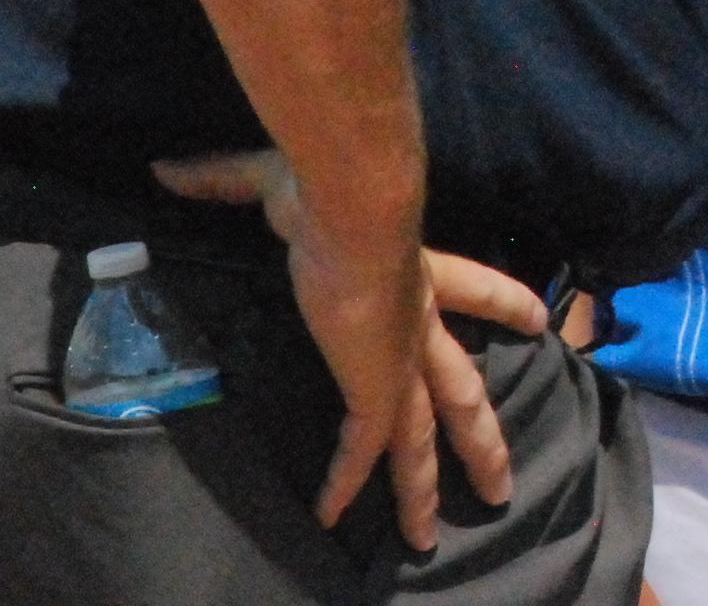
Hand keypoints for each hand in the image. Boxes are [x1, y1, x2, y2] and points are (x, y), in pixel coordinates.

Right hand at [155, 150, 547, 550]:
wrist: (352, 206)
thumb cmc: (325, 187)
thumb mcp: (273, 181)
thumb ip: (224, 180)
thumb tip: (168, 171)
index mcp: (415, 269)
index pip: (473, 287)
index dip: (504, 302)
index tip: (539, 320)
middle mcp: (420, 324)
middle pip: (464, 390)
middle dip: (483, 437)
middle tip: (502, 480)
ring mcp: (401, 361)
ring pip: (428, 436)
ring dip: (429, 487)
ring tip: (435, 535)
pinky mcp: (376, 387)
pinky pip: (364, 448)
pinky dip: (344, 481)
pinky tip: (330, 517)